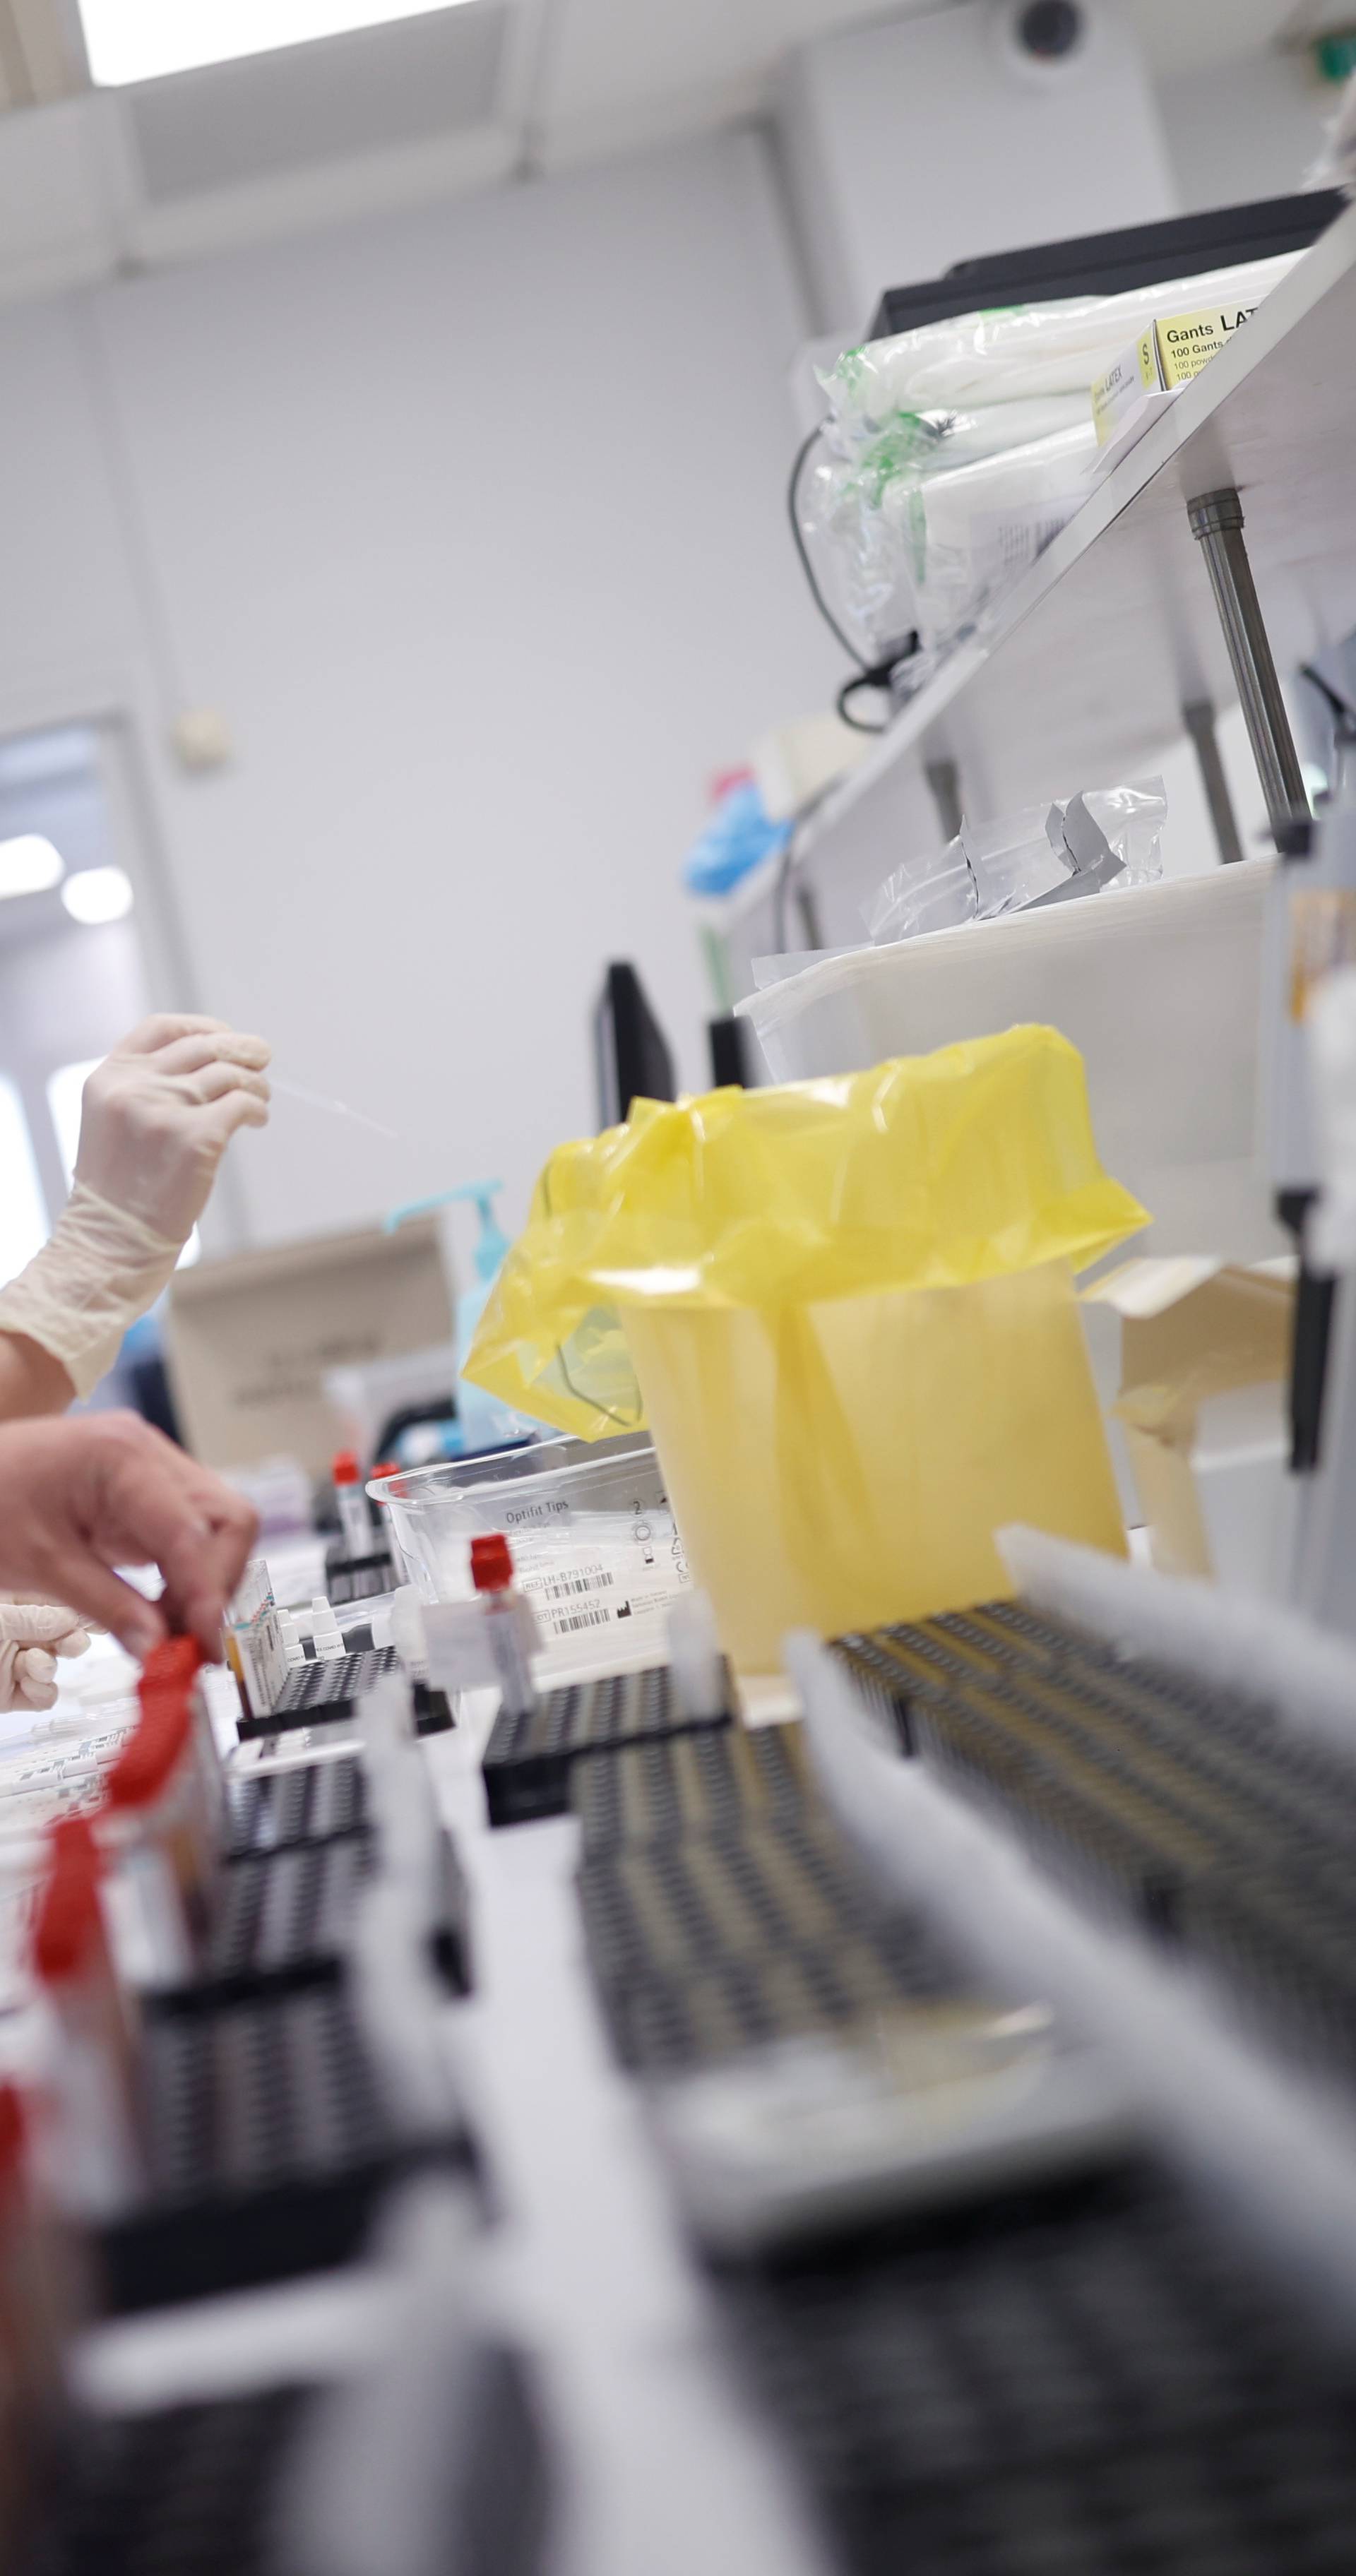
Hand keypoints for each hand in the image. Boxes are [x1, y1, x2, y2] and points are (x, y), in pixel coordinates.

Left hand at [0, 1414, 257, 1660]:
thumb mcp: (40, 1563)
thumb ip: (108, 1607)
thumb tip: (160, 1650)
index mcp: (121, 1457)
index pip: (192, 1530)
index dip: (207, 1594)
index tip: (204, 1647)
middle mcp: (150, 1453)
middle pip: (228, 1522)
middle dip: (216, 1586)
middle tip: (190, 1643)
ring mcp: (155, 1469)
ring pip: (219, 1531)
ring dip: (204, 1586)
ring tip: (167, 1633)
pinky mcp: (150, 1490)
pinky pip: (192, 1535)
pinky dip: (185, 1577)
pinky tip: (159, 1610)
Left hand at [0, 1603, 89, 1712]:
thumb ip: (31, 1619)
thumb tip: (69, 1618)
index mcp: (8, 1606)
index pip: (51, 1602)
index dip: (78, 1609)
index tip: (100, 1617)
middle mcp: (13, 1634)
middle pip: (60, 1635)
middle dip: (72, 1641)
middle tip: (72, 1645)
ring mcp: (11, 1665)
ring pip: (52, 1666)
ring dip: (48, 1668)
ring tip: (32, 1665)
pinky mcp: (9, 1695)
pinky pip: (43, 1696)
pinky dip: (42, 1693)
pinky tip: (27, 1686)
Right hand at [75, 1014, 270, 1246]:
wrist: (112, 1240)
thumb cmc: (120, 1189)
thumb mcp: (114, 1121)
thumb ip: (147, 1087)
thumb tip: (212, 1063)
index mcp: (110, 1077)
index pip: (161, 1027)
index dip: (201, 1025)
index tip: (225, 1035)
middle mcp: (134, 1086)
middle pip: (203, 1046)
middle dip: (241, 1048)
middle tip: (261, 1057)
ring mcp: (165, 1110)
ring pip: (228, 1074)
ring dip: (254, 1082)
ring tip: (260, 1098)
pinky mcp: (195, 1137)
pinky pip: (242, 1104)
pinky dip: (258, 1108)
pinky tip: (258, 1119)